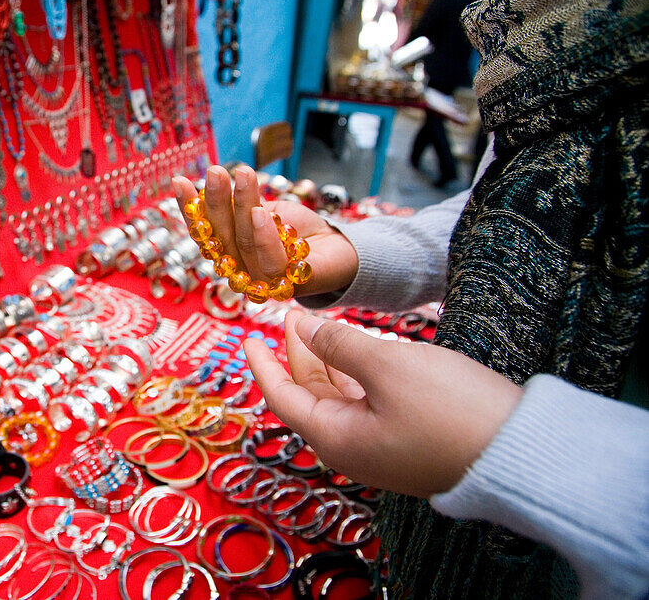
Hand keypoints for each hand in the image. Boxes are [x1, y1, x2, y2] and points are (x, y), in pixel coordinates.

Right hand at [171, 165, 358, 296]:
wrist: (341, 248)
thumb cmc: (296, 229)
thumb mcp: (264, 210)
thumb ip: (240, 207)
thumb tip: (211, 186)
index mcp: (229, 255)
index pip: (203, 232)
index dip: (189, 208)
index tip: (179, 180)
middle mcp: (240, 272)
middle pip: (222, 238)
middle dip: (216, 202)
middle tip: (215, 172)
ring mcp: (264, 282)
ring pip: (246, 244)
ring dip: (243, 207)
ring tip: (243, 175)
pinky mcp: (292, 285)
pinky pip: (273, 261)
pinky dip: (265, 236)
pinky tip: (261, 213)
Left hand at [244, 310, 523, 497]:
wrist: (522, 453)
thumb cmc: (451, 410)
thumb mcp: (388, 365)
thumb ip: (339, 345)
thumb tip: (305, 329)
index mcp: (335, 437)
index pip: (282, 396)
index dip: (263, 364)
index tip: (247, 337)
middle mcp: (352, 448)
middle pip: (309, 396)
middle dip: (298, 355)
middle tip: (295, 315)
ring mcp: (382, 448)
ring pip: (340, 398)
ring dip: (328, 362)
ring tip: (323, 325)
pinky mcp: (409, 441)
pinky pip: (368, 404)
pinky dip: (357, 374)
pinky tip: (362, 349)